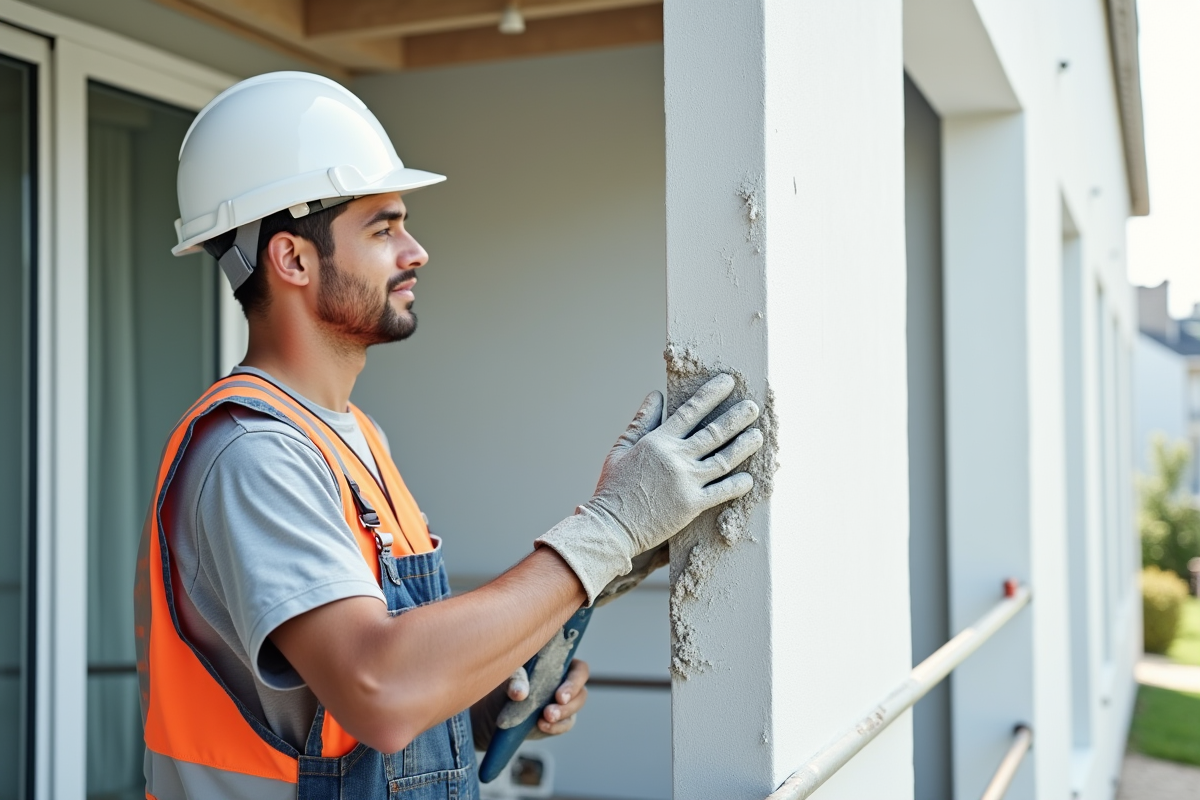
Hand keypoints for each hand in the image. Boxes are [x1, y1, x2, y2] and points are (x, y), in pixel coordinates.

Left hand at [506, 659, 588, 736]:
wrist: (498, 708)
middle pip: (581, 693)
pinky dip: (555, 727)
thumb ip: (515, 680)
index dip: (575, 682)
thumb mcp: (509, 676)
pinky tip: (541, 726)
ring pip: (575, 709)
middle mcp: (567, 682)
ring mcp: (565, 703)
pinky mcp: (559, 720)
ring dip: (562, 715)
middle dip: (569, 704)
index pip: (580, 670)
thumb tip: (520, 693)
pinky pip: (565, 725)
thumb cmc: (507, 682)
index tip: (560, 696)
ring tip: (545, 718)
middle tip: (551, 711)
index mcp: (561, 664)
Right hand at [537, 374, 763, 602]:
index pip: (691, 411)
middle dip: (737, 416)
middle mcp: (676, 457)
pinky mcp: (692, 505)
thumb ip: (642, 421)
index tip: (728, 382)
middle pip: (715, 432)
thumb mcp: (621, 449)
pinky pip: (722, 491)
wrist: (610, 526)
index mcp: (658, 441)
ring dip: (744, 445)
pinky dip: (738, 484)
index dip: (712, 394)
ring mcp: (686, 481)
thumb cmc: (612, 489)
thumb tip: (655, 395)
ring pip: (724, 458)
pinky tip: (749, 478)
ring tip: (758, 435)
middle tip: (753, 406)